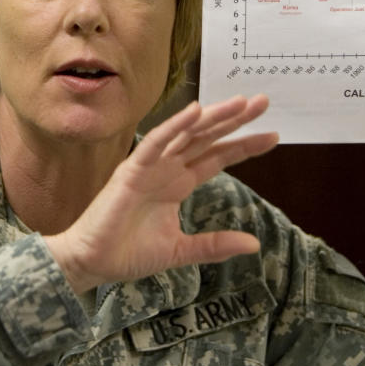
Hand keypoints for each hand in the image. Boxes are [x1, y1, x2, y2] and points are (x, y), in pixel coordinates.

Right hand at [45, 95, 278, 293]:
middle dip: (235, 120)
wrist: (92, 263)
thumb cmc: (128, 253)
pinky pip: (156, 143)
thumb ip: (215, 245)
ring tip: (240, 103)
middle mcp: (167, 169)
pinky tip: (196, 111)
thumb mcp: (181, 250)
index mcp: (179, 183)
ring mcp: (150, 166)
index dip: (244, 145)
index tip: (273, 135)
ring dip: (213, 117)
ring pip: (187, 134)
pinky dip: (175, 126)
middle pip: (207, 138)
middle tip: (263, 102)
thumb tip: (254, 244)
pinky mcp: (131, 170)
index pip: (217, 157)